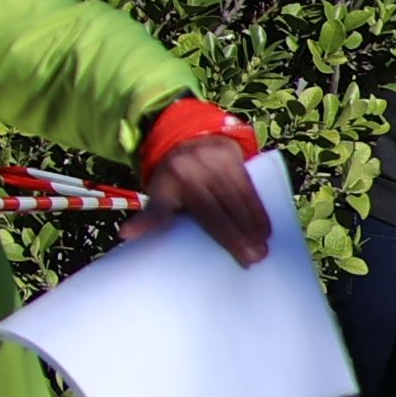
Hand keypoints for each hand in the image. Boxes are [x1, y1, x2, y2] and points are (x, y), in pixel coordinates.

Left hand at [131, 134, 269, 266]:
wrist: (191, 137)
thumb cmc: (176, 178)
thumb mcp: (161, 190)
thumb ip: (158, 213)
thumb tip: (130, 236)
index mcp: (168, 182)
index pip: (163, 208)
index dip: (150, 222)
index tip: (129, 234)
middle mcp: (191, 171)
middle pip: (214, 210)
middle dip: (235, 236)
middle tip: (252, 259)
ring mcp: (214, 163)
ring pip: (236, 200)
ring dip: (252, 227)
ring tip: (263, 249)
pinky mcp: (232, 157)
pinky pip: (249, 189)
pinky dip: (258, 211)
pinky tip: (266, 230)